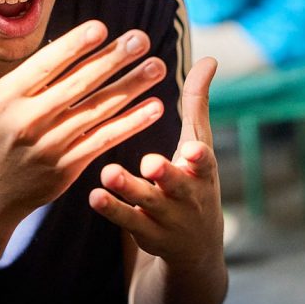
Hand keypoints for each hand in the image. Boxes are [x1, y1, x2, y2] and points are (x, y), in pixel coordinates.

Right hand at [0, 14, 166, 223]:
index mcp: (7, 98)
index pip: (46, 66)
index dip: (74, 46)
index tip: (102, 28)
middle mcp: (29, 120)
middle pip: (79, 84)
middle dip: (113, 59)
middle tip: (142, 38)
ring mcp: (51, 145)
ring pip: (98, 110)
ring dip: (131, 88)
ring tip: (158, 66)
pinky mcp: (68, 167)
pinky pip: (104, 140)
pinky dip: (131, 124)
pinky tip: (154, 108)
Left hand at [88, 57, 223, 265]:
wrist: (196, 244)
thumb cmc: (194, 177)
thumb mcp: (200, 144)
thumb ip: (198, 103)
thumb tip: (210, 58)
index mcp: (202, 171)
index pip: (205, 163)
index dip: (199, 158)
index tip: (191, 150)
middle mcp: (189, 196)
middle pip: (177, 185)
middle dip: (166, 175)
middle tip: (149, 163)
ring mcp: (168, 217)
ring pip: (148, 203)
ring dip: (129, 189)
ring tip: (108, 173)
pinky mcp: (147, 233)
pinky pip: (128, 221)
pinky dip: (113, 209)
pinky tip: (95, 195)